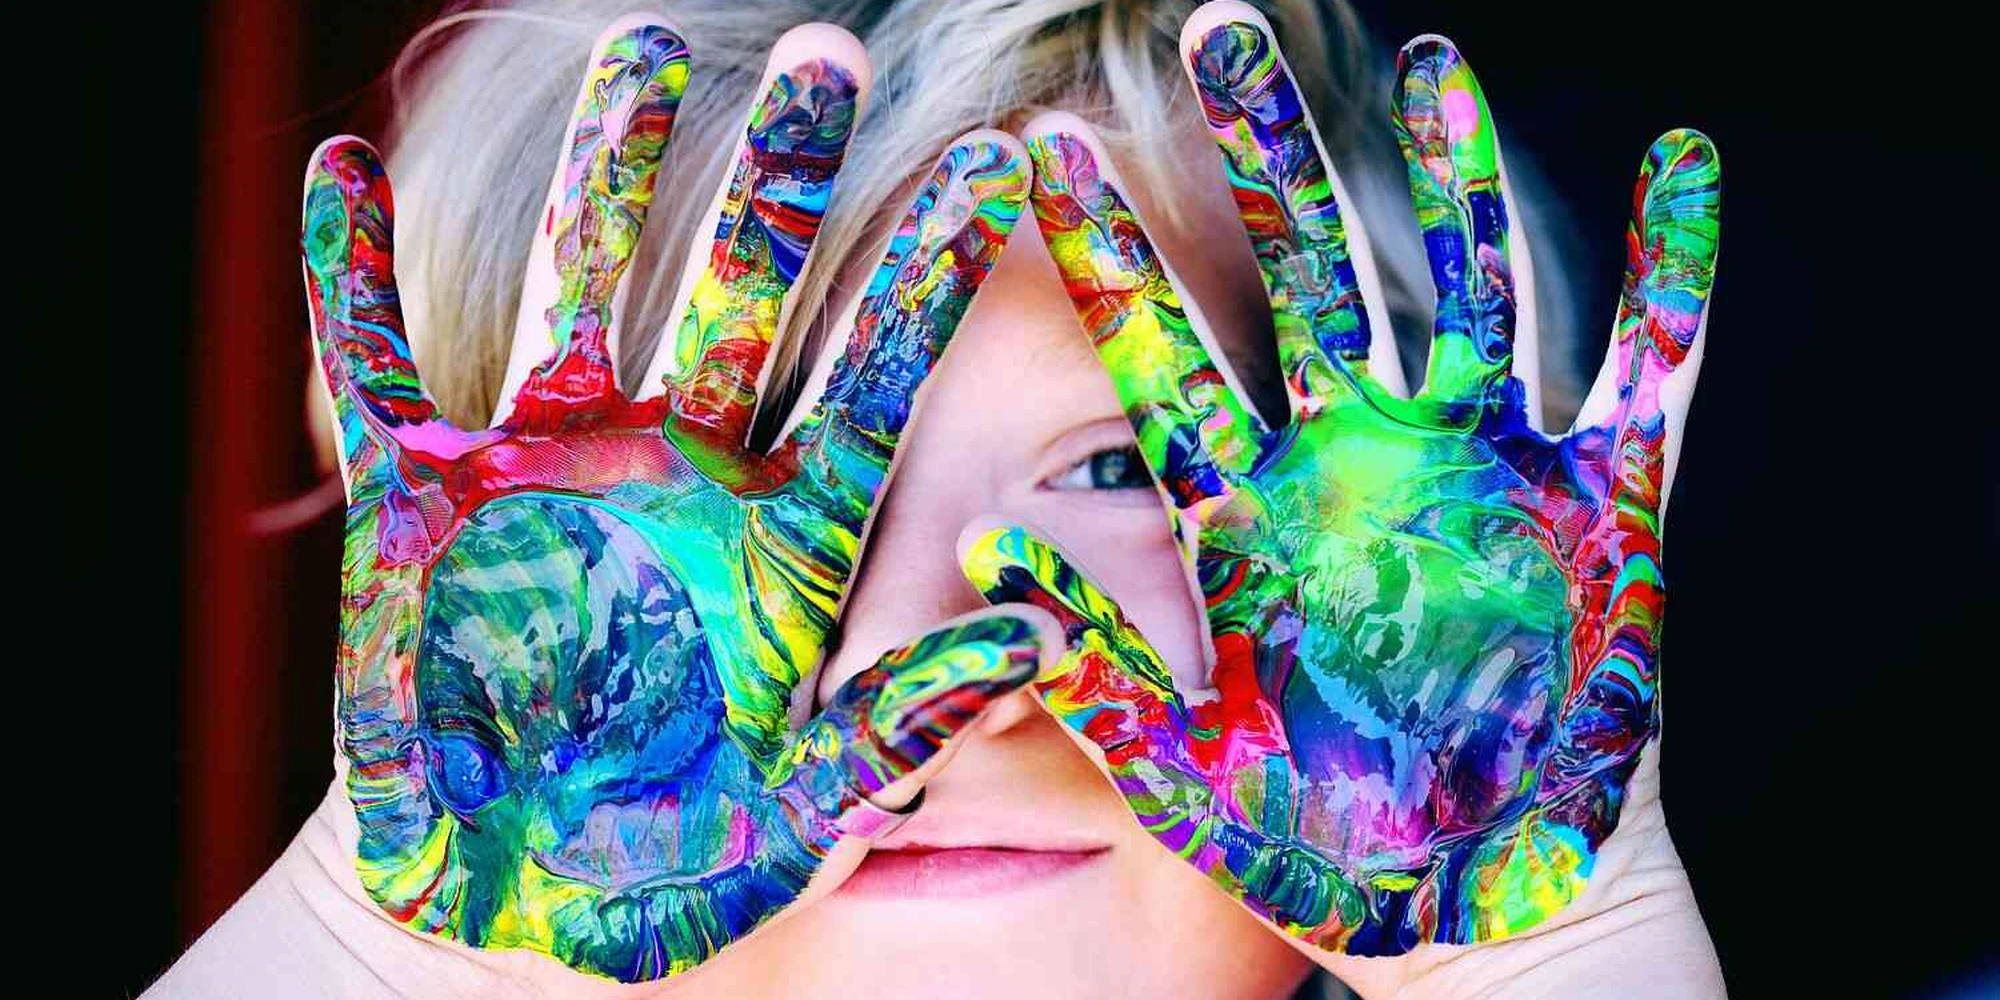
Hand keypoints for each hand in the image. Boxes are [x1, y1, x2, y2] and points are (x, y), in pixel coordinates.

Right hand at [303, 17, 1036, 981]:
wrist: (508, 894)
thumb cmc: (666, 858)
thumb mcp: (798, 809)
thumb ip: (907, 719)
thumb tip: (1041, 634)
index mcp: (781, 538)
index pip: (874, 382)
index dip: (927, 278)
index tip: (997, 164)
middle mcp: (677, 472)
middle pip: (741, 294)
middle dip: (776, 178)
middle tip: (827, 53)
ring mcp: (548, 468)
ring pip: (584, 285)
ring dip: (605, 173)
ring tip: (641, 44)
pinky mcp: (418, 498)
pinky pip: (377, 368)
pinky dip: (348, 281)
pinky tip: (336, 174)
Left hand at [961, 4, 1717, 963]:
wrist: (1466, 906)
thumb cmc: (1317, 848)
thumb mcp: (1182, 761)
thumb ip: (1092, 656)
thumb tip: (979, 551)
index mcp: (1253, 509)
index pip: (1162, 352)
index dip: (1104, 254)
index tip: (1033, 152)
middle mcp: (1361, 460)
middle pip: (1304, 274)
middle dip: (1266, 157)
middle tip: (1219, 31)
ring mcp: (1483, 468)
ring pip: (1467, 285)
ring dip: (1457, 175)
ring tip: (1433, 61)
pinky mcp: (1604, 503)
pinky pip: (1651, 366)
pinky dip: (1678, 271)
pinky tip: (1685, 161)